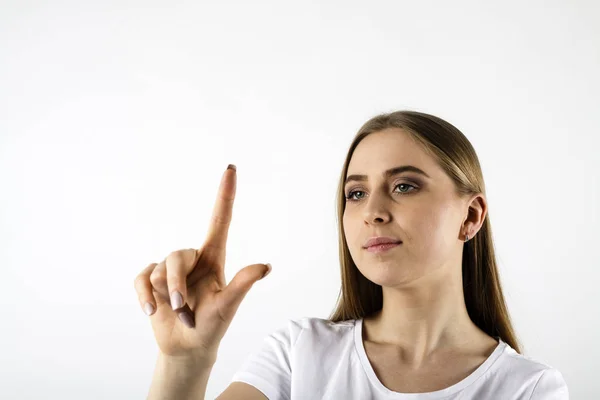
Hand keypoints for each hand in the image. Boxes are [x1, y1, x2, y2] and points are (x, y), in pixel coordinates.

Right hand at [133, 164, 271, 361]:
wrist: (188, 348)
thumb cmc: (213, 326)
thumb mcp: (228, 306)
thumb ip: (242, 284)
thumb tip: (266, 266)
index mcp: (214, 258)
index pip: (220, 221)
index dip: (225, 195)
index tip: (231, 169)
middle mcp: (192, 259)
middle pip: (177, 255)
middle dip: (177, 285)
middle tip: (184, 309)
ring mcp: (170, 270)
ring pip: (159, 268)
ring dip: (166, 295)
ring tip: (177, 314)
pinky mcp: (151, 282)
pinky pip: (141, 279)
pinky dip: (144, 296)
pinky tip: (150, 311)